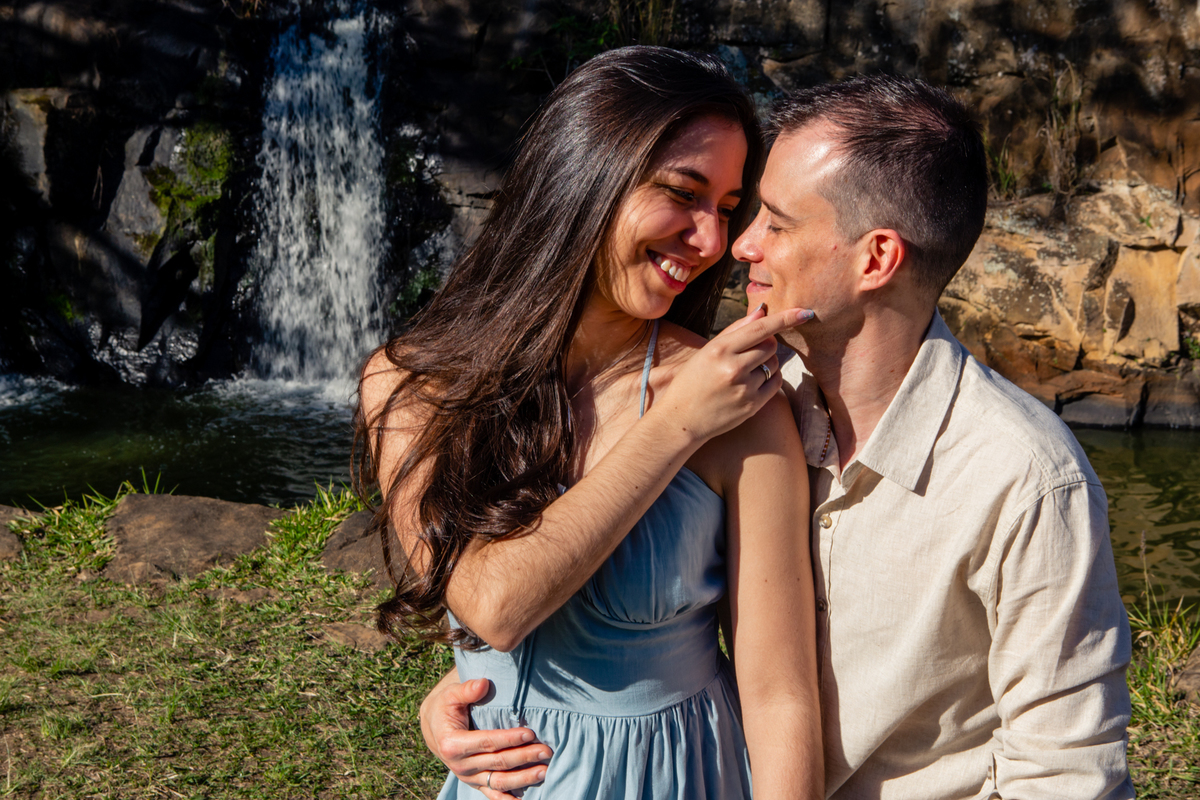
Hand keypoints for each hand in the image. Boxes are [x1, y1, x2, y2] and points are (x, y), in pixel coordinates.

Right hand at [421, 675, 551, 799]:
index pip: (487, 742)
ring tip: (544, 771)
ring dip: (523, 779)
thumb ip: (467, 689)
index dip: (509, 739)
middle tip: (546, 751)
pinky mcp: (475, 782)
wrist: (434, 727)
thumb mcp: (451, 694)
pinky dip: (508, 798)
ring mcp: (468, 777)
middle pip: (498, 762)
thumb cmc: (446, 706)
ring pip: (499, 782)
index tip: (530, 733)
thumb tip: (483, 684)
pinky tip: (526, 799)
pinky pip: (493, 793)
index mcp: (453, 744)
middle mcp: (460, 765)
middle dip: (524, 757)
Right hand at [651, 304, 813, 442]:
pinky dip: (771, 378)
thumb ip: (735, 330)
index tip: (805, 312)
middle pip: (771, 345)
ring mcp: (744, 388)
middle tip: (751, 352)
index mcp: (720, 350)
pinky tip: (754, 381)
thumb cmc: (692, 381)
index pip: (760, 328)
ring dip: (767, 363)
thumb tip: (762, 310)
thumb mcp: (707, 351)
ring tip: (746, 371)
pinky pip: (776, 382)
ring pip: (774, 364)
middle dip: (767, 344)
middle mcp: (733, 368)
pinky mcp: (752, 406)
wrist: (682, 419)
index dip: (785, 318)